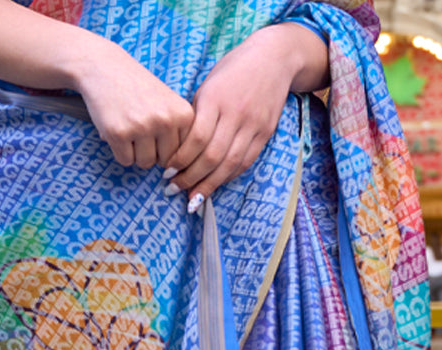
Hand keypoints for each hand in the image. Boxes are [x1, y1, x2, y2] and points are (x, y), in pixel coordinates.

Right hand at [75, 36, 193, 168]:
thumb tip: (174, 173)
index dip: (167, 146)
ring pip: (145, 163)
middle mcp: (166, 120)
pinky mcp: (119, 133)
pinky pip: (125, 161)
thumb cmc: (138, 89)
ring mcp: (142, 127)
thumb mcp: (168, 104)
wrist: (103, 67)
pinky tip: (118, 130)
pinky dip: (120, 151)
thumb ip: (178, 133)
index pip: (182, 153)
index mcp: (183, 113)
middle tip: (140, 128)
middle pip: (164, 161)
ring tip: (130, 127)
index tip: (156, 128)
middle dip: (153, 152)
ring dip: (136, 152)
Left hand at [166, 24, 328, 205]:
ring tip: (193, 199)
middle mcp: (236, 114)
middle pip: (212, 157)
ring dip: (209, 185)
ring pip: (230, 165)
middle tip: (173, 189)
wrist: (274, 58)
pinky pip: (245, 162)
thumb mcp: (208, 85)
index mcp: (216, 99)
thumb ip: (197, 115)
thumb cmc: (233, 70)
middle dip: (191, 178)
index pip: (197, 139)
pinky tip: (214, 185)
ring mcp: (253, 125)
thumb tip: (180, 148)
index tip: (167, 172)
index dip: (181, 160)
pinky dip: (228, 177)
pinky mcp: (265, 133)